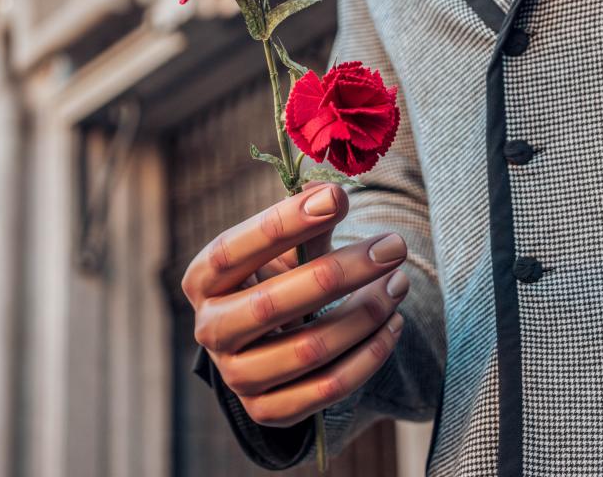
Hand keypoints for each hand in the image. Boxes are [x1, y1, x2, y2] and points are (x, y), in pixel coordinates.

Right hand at [181, 183, 409, 427]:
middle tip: (393, 246)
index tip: (338, 198)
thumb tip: (329, 192)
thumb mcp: (283, 252)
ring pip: (309, 349)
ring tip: (399, 283)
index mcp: (203, 280)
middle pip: (272, 304)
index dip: (284, 222)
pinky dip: (369, 355)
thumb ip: (305, 228)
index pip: (233, 250)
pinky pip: (328, 388)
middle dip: (342, 271)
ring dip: (365, 314)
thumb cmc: (278, 280)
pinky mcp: (267, 411)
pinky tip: (393, 324)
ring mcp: (236, 377)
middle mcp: (210, 330)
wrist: (268, 345)